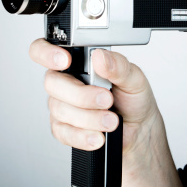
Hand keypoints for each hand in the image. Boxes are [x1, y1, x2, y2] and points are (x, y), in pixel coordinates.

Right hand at [29, 39, 159, 153]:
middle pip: (53, 83)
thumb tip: (100, 56)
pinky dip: (83, 136)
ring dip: (88, 117)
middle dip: (81, 95)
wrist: (139, 130)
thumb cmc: (133, 99)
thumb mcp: (133, 78)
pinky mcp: (64, 128)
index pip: (46, 50)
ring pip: (60, 109)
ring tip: (111, 120)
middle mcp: (67, 81)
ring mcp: (63, 105)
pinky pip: (64, 132)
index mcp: (79, 61)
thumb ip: (118, 65)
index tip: (65, 61)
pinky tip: (98, 136)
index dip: (47, 53)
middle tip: (106, 99)